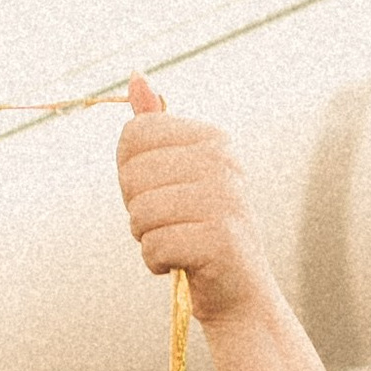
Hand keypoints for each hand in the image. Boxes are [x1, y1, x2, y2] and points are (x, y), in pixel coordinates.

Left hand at [118, 76, 276, 328]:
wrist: (239, 294)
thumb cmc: (198, 232)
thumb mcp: (176, 175)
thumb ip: (155, 129)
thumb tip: (136, 75)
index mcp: (211, 139)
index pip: (133, 137)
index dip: (132, 175)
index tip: (162, 195)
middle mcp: (222, 161)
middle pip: (131, 174)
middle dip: (138, 209)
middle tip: (171, 225)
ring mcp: (224, 199)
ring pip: (139, 214)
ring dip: (148, 239)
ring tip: (178, 244)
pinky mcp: (219, 239)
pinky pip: (154, 247)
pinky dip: (158, 263)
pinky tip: (183, 264)